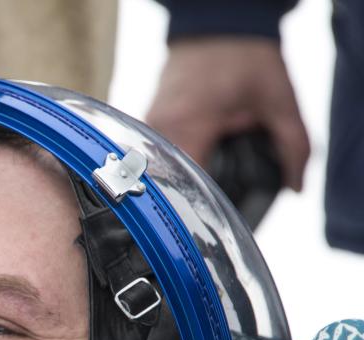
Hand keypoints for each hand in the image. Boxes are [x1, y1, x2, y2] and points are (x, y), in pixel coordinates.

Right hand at [145, 37, 309, 190]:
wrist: (218, 22)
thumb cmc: (245, 55)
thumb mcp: (280, 99)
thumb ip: (293, 145)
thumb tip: (295, 185)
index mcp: (189, 124)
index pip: (188, 185)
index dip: (205, 204)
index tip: (219, 214)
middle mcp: (162, 126)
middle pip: (168, 182)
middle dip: (190, 195)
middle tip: (210, 202)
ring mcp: (150, 124)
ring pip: (158, 171)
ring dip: (178, 180)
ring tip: (198, 182)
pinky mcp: (147, 121)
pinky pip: (155, 155)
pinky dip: (171, 164)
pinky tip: (189, 162)